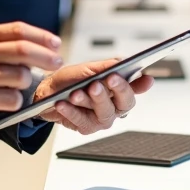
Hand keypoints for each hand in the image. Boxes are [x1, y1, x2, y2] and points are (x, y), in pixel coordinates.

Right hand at [0, 23, 62, 121]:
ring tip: (16, 83)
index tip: (56, 43)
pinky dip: (16, 100)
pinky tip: (7, 97)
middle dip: (47, 57)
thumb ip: (2, 40)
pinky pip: (13, 99)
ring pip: (22, 77)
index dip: (42, 37)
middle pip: (24, 51)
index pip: (19, 30)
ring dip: (26, 81)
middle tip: (56, 62)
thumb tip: (37, 43)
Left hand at [34, 58, 154, 134]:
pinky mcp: (87, 128)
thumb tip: (124, 62)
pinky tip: (63, 103)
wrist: (48, 93)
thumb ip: (107, 66)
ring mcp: (102, 119)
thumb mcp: (88, 68)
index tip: (142, 77)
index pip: (134, 89)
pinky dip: (71, 111)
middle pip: (125, 103)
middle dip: (117, 89)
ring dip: (89, 100)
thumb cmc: (71, 80)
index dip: (140, 85)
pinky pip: (81, 120)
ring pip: (104, 112)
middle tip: (107, 78)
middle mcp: (114, 106)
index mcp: (118, 91)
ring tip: (76, 93)